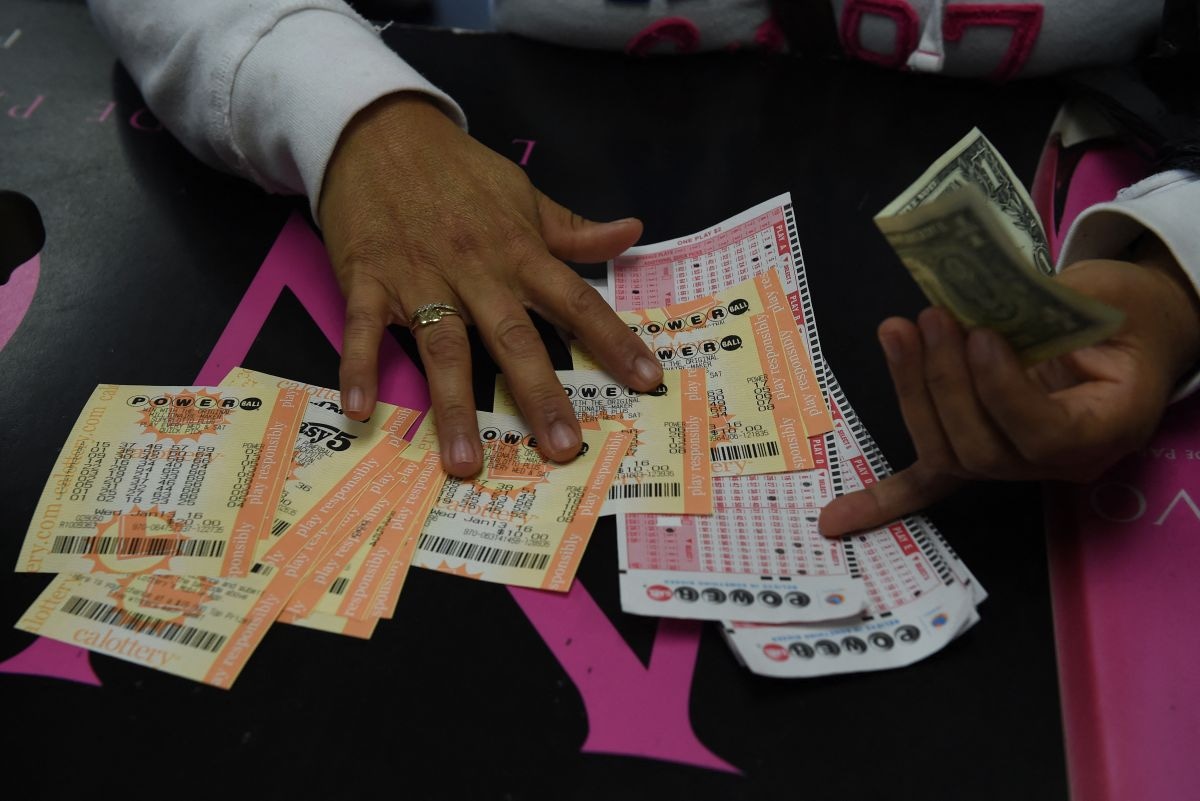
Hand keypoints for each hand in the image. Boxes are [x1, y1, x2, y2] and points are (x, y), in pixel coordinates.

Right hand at [318, 92, 662, 476]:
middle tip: (562, 449)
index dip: (614, 340)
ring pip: (443, 349)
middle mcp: (476, 271)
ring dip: (454, 407)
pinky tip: (360, 412)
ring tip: (465, 462)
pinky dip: (359, 367)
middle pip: (513, 339)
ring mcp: (420, 278)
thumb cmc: (458, 171)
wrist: (379, 132)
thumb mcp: (522, 193)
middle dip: (540, 394)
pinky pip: (364, 329)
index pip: (576, 301)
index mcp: (519, 252)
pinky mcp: (368, 280)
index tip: (646, 381)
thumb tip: (632, 233)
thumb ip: (573, 228)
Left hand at [818, 234, 1199, 537]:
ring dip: (912, 392)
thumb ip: (1049, 305)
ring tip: (898, 330)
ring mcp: (1015, 466)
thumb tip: (972, 296)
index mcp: (1106, 427)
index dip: (1002, 390)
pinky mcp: (978, 454)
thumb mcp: (1102, 297)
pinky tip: (836, 520)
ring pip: (947, 453)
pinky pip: (928, 484)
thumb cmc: (1121, 312)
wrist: (1131, 331)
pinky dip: (881, 499)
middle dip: (945, 383)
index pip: (1042, 434)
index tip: (983, 336)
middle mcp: (1058, 463)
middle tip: (932, 319)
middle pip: (981, 449)